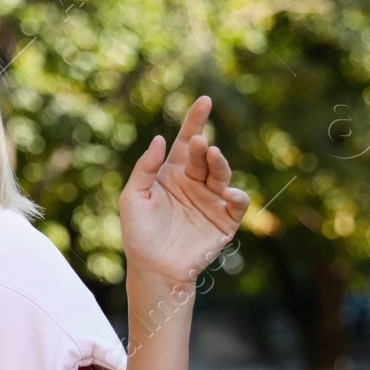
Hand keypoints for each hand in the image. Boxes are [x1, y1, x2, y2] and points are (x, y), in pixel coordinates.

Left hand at [120, 95, 250, 285]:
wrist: (153, 269)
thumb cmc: (139, 235)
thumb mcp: (133, 198)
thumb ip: (145, 168)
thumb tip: (160, 138)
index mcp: (172, 174)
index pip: (185, 142)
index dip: (195, 121)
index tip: (205, 101)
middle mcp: (194, 183)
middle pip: (203, 157)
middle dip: (203, 147)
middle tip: (199, 143)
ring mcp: (211, 200)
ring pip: (222, 174)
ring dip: (219, 163)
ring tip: (212, 156)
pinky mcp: (225, 221)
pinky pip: (236, 203)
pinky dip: (236, 196)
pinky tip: (226, 194)